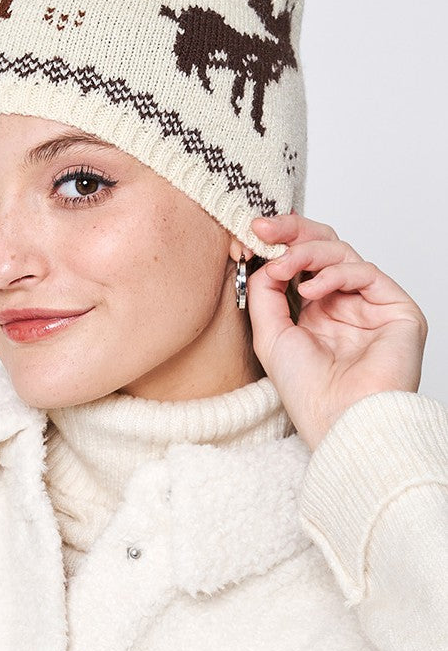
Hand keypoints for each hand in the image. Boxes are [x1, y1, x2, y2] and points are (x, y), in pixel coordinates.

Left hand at [247, 212, 427, 450]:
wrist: (339, 422)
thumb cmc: (309, 393)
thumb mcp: (270, 334)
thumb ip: (265, 291)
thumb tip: (264, 255)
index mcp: (318, 311)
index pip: (303, 261)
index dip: (281, 242)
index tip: (253, 230)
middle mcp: (346, 304)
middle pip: (325, 248)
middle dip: (292, 233)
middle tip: (265, 227)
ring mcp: (371, 306)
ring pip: (343, 253)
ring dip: (307, 252)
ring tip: (283, 266)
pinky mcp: (397, 309)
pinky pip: (366, 272)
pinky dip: (335, 273)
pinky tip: (312, 289)